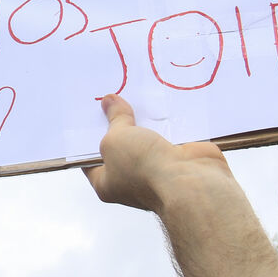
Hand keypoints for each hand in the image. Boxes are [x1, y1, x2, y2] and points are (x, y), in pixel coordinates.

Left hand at [84, 94, 233, 213]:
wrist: (191, 181)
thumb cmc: (144, 168)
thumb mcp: (116, 138)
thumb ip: (114, 119)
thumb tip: (109, 101)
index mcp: (108, 184)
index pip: (90, 160)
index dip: (87, 138)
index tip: (87, 114)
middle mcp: (132, 181)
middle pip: (121, 146)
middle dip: (119, 123)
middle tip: (112, 97)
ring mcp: (158, 170)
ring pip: (148, 139)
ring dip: (146, 120)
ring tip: (136, 92)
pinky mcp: (180, 159)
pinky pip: (171, 136)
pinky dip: (169, 121)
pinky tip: (162, 100)